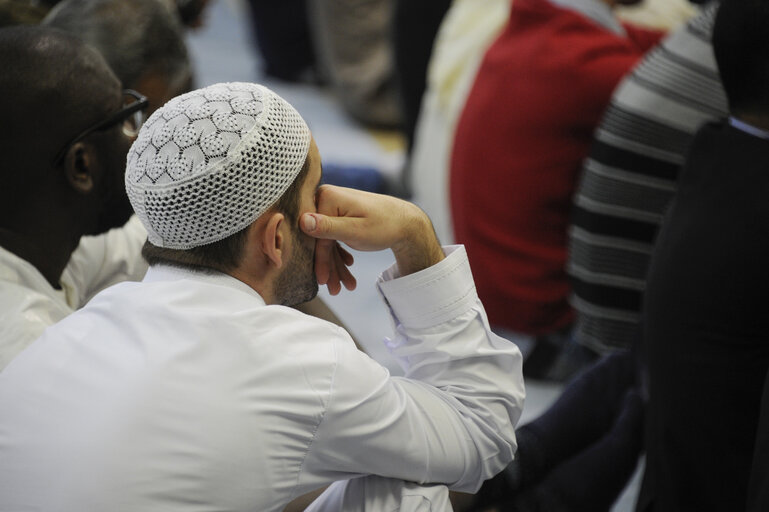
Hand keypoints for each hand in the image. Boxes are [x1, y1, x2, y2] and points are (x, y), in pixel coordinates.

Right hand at [301, 186, 443, 287]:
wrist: (407, 223)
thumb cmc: (385, 225)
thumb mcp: (355, 230)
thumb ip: (328, 227)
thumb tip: (302, 220)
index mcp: (328, 197)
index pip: (315, 234)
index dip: (320, 260)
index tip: (323, 281)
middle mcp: (327, 198)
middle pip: (321, 239)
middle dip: (330, 267)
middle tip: (336, 290)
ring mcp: (334, 206)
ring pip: (328, 241)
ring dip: (336, 264)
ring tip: (346, 285)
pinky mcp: (340, 214)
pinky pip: (334, 237)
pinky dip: (340, 254)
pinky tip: (348, 266)